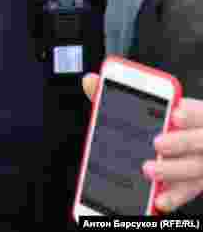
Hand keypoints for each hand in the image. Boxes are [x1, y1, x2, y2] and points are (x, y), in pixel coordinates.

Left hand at [83, 74, 202, 211]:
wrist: (183, 144)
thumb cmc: (163, 123)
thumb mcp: (148, 104)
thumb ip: (119, 93)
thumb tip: (90, 81)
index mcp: (193, 114)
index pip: (200, 112)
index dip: (191, 113)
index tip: (175, 113)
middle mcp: (202, 138)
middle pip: (201, 141)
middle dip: (181, 142)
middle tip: (157, 144)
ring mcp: (202, 162)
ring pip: (197, 169)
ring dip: (173, 171)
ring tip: (147, 170)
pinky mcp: (196, 182)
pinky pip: (190, 191)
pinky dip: (174, 197)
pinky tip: (158, 201)